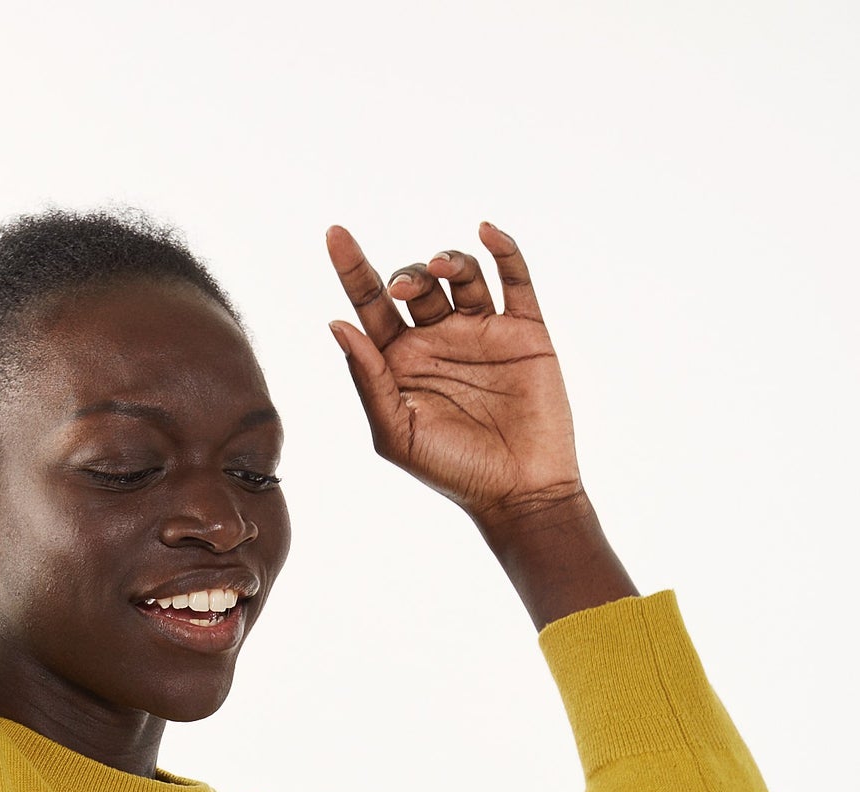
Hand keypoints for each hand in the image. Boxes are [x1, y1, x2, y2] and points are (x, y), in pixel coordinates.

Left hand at [325, 220, 582, 522]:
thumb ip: (368, 380)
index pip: (370, 306)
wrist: (518, 492)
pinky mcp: (524, 331)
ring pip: (460, 274)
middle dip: (404, 275)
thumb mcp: (397, 433)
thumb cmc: (452, 470)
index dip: (352, 269)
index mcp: (400, 362)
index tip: (335, 234)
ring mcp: (482, 332)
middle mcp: (438, 340)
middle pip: (413, 283)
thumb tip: (338, 325)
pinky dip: (503, 250)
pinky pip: (515, 279)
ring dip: (448, 260)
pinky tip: (487, 232)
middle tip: (400, 288)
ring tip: (439, 269)